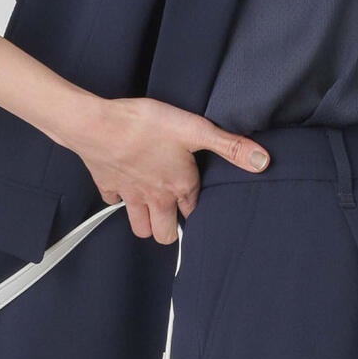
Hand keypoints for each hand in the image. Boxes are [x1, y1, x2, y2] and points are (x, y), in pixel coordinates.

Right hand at [65, 95, 269, 244]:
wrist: (94, 124)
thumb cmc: (143, 125)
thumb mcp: (195, 129)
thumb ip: (230, 147)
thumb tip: (263, 161)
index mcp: (179, 186)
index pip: (195, 211)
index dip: (199, 205)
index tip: (198, 197)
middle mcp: (155, 198)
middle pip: (166, 234)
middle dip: (173, 227)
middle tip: (176, 210)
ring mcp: (129, 195)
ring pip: (140, 227)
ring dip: (148, 221)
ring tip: (154, 206)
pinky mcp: (106, 185)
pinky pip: (114, 201)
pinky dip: (119, 198)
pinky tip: (125, 183)